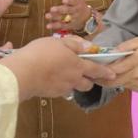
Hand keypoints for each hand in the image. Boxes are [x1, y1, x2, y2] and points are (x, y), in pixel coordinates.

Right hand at [0, 36, 115, 101]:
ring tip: (64, 75)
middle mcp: (73, 79)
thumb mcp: (58, 42)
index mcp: (78, 65)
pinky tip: (52, 78)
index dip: (105, 72)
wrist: (24, 73)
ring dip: (74, 83)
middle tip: (83, 73)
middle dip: (89, 80)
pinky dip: (60, 86)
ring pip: (74, 88)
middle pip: (88, 84)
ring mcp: (63, 88)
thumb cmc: (41, 53)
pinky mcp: (52, 95)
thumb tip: (88, 47)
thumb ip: (74, 44)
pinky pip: (62, 91)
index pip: (96, 69)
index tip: (113, 74)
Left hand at [45, 0, 89, 31]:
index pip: (74, 1)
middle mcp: (75, 11)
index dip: (70, 1)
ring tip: (47, 16)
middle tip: (52, 9)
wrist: (86, 16)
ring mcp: (72, 19)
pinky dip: (55, 26)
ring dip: (55, 18)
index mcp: (77, 1)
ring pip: (64, 19)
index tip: (64, 0)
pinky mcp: (68, 25)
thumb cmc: (78, 1)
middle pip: (68, 10)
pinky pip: (61, 26)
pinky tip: (48, 26)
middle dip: (60, 10)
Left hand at [97, 37, 137, 92]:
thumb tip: (113, 51)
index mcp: (136, 61)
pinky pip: (127, 87)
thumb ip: (126, 46)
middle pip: (114, 81)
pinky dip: (120, 83)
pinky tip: (118, 77)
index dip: (102, 70)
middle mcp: (136, 75)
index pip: (114, 69)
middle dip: (101, 79)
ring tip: (102, 76)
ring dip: (110, 82)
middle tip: (92, 75)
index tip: (93, 68)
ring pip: (119, 85)